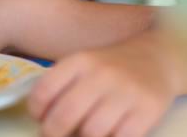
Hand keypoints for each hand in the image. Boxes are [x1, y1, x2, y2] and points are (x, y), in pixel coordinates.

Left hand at [28, 33, 178, 136]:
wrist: (153, 59)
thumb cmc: (108, 67)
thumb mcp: (81, 65)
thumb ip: (60, 84)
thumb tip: (39, 115)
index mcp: (79, 61)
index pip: (45, 89)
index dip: (36, 109)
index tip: (38, 118)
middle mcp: (101, 74)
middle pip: (65, 115)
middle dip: (53, 132)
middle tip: (53, 135)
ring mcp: (126, 92)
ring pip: (92, 131)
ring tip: (80, 133)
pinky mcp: (147, 110)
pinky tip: (105, 134)